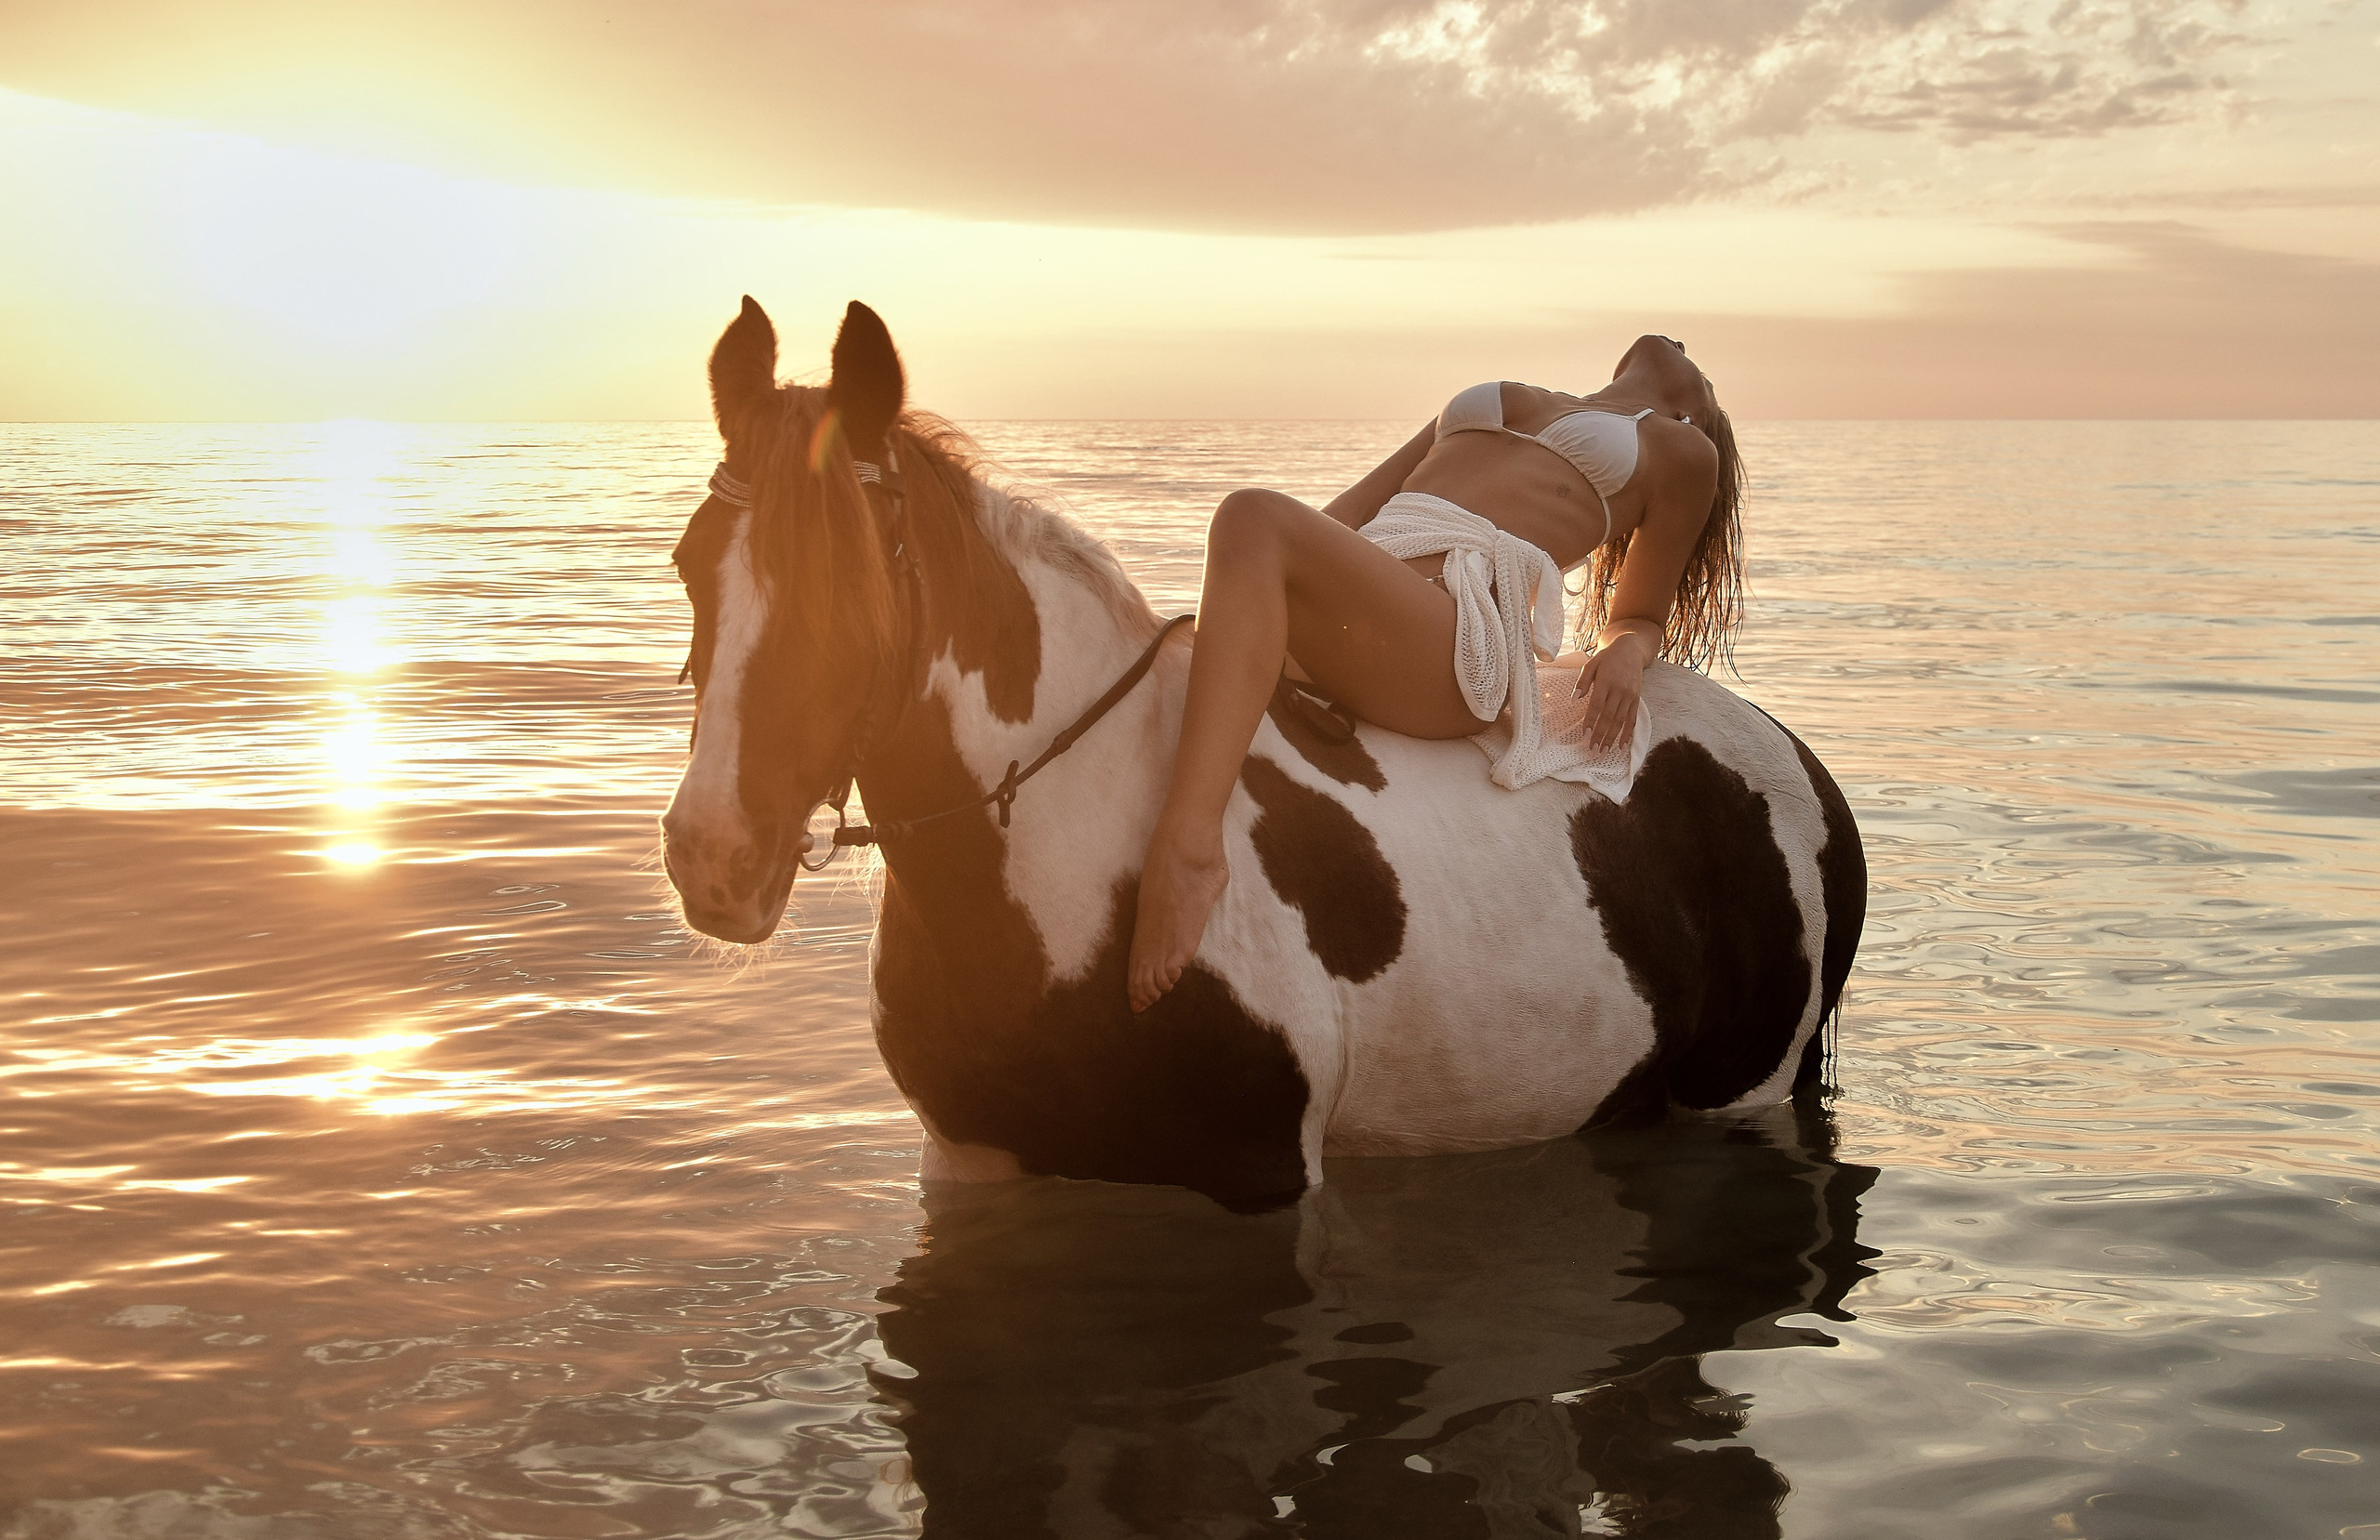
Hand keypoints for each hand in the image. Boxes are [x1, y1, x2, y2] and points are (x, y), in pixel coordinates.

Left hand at [1572, 633, 1649, 752]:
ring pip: (1621, 720)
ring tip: (1604, 751)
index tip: (1585, 735)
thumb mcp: (1591, 664)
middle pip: (1609, 716)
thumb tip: (1573, 699)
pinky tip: (1621, 745)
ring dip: (1612, 737)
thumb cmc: (1607, 658)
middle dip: (1601, 734)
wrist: (1630, 650)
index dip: (1591, 720)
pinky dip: (1628, 733)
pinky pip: (1632, 719)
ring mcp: (1630, 695)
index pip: (1597, 705)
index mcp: (1606, 681)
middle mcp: (1620, 690)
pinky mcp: (1637, 699)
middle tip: (1593, 749)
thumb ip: (1582, 682)